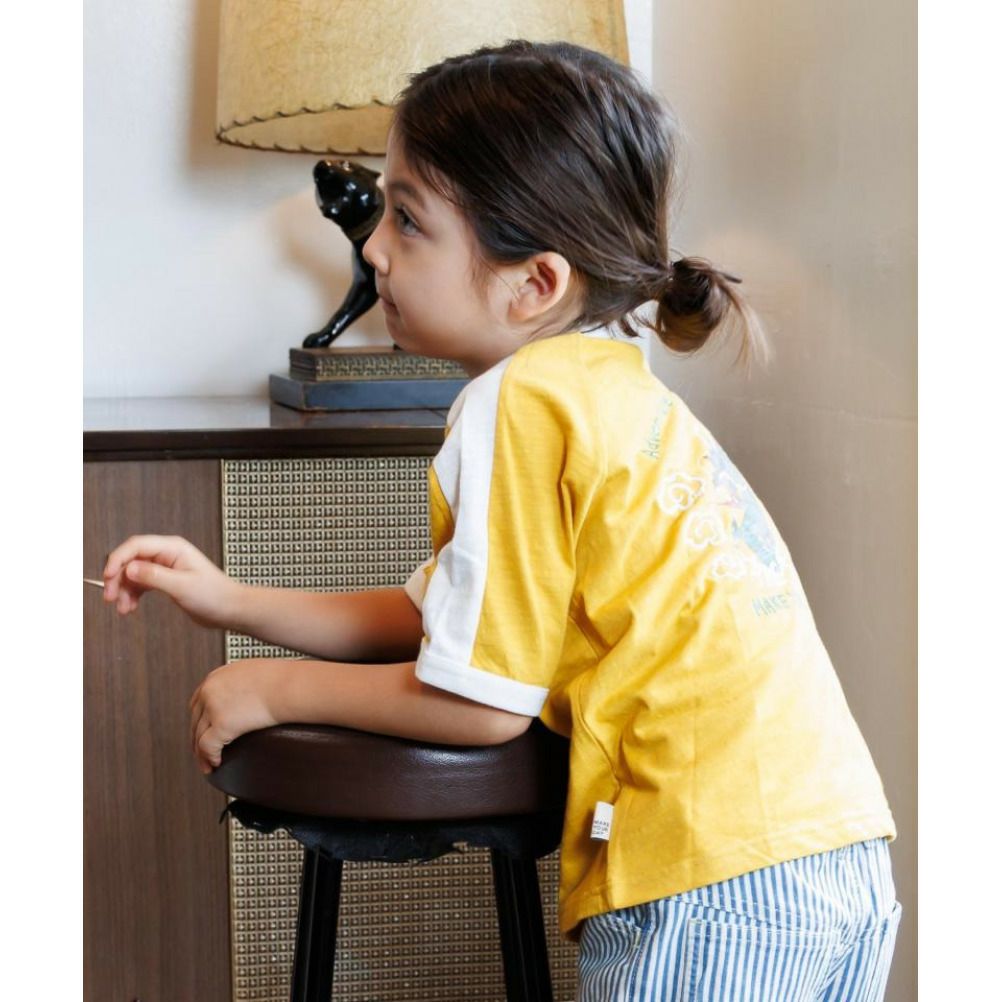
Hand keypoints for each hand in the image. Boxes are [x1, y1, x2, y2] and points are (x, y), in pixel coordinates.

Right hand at [102, 534, 241, 627]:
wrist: (231, 609)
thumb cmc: (214, 595)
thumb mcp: (182, 587)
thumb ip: (155, 576)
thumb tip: (129, 568)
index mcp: (173, 548)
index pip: (136, 546)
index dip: (118, 559)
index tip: (107, 577)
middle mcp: (167, 554)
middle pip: (131, 560)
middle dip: (118, 578)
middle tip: (110, 598)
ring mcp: (166, 567)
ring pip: (134, 574)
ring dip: (124, 590)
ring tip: (122, 609)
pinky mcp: (166, 581)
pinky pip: (141, 584)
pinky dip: (133, 595)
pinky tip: (129, 608)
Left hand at [189, 658, 288, 773]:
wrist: (290, 686)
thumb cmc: (283, 680)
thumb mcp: (253, 673)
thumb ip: (241, 683)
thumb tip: (247, 695)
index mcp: (216, 677)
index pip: (198, 702)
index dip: (199, 720)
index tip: (201, 731)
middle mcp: (210, 690)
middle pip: (195, 720)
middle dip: (197, 738)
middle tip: (202, 752)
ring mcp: (213, 707)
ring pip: (198, 736)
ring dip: (202, 753)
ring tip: (208, 763)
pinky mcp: (221, 724)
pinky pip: (208, 747)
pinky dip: (210, 757)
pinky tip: (216, 763)